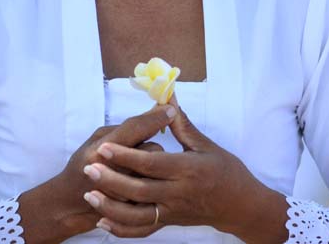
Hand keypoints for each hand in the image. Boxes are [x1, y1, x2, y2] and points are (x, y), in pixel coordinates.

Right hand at [17, 104, 176, 243]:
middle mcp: (112, 171)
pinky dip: (151, 182)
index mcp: (100, 151)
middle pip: (151, 150)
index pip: (135, 129)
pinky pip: (154, 189)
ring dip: (152, 165)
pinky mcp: (130, 208)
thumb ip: (123, 129)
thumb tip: (152, 115)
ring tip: (136, 167)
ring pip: (156, 170)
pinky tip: (142, 181)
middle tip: (145, 146)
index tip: (170, 108)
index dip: (155, 117)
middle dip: (152, 145)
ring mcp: (122, 193)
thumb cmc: (83, 164)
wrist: (69, 204)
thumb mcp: (96, 139)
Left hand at [83, 106, 288, 243]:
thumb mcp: (206, 145)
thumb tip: (167, 99)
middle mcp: (179, 192)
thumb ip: (182, 124)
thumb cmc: (226, 170)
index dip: (127, 155)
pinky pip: (142, 229)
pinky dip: (121, 228)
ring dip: (111, 206)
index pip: (152, 162)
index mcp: (188, 169)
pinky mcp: (169, 223)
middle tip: (89, 167)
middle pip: (139, 189)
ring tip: (90, 194)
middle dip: (112, 179)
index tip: (105, 146)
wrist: (240, 206)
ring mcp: (173, 211)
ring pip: (136, 214)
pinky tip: (104, 219)